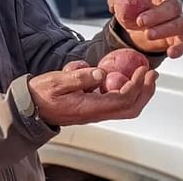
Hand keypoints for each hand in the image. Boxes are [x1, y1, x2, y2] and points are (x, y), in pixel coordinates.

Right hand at [28, 65, 156, 125]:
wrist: (30, 108)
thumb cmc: (41, 94)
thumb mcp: (57, 81)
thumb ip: (79, 77)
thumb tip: (101, 73)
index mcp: (89, 108)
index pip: (121, 99)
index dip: (135, 85)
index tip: (141, 70)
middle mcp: (96, 113)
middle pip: (130, 108)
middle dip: (145, 92)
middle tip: (152, 74)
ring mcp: (96, 112)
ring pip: (126, 108)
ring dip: (139, 93)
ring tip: (145, 76)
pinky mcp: (93, 107)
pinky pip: (116, 103)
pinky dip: (127, 91)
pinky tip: (126, 78)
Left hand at [107, 0, 182, 57]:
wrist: (140, 29)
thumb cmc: (133, 10)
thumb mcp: (122, 3)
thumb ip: (117, 0)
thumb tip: (113, 6)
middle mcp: (173, 3)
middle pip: (172, 5)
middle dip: (156, 14)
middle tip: (140, 21)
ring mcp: (179, 20)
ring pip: (180, 23)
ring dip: (164, 30)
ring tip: (148, 35)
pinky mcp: (181, 37)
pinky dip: (180, 48)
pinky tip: (170, 53)